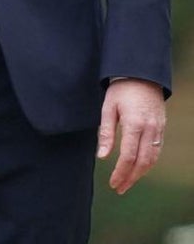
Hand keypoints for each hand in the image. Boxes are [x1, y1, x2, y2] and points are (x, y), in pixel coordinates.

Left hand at [98, 78, 165, 194]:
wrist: (142, 74)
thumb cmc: (121, 90)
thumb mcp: (108, 108)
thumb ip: (106, 133)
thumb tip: (101, 156)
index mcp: (134, 124)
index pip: (128, 156)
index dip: (120, 172)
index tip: (113, 183)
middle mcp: (149, 130)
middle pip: (142, 162)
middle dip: (130, 178)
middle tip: (119, 189)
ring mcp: (158, 129)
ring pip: (152, 159)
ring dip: (140, 174)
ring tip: (127, 183)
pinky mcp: (161, 128)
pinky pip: (157, 150)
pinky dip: (148, 163)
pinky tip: (139, 168)